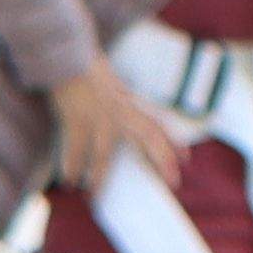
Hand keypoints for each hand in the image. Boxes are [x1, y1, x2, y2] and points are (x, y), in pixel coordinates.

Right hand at [44, 62, 173, 197]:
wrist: (66, 55)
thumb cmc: (85, 68)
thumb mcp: (111, 86)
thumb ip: (120, 103)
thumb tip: (124, 118)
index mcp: (128, 103)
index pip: (157, 123)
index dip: (173, 141)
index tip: (186, 159)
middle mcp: (120, 110)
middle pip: (148, 136)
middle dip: (162, 159)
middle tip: (173, 183)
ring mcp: (99, 116)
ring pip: (104, 156)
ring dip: (99, 178)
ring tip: (94, 197)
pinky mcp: (77, 120)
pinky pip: (75, 150)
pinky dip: (71, 167)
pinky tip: (68, 182)